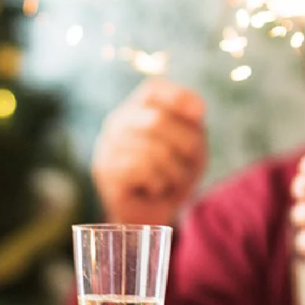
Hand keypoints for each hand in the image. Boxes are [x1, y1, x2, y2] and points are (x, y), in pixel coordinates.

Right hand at [91, 79, 206, 225]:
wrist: (150, 216)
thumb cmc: (172, 178)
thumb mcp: (191, 148)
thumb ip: (193, 124)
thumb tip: (198, 109)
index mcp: (137, 109)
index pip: (154, 88)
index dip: (178, 97)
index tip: (200, 114)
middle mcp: (118, 121)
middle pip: (157, 120)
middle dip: (184, 146)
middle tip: (187, 167)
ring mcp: (107, 144)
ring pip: (153, 149)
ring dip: (173, 172)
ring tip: (168, 182)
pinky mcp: (104, 170)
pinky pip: (141, 169)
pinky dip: (157, 183)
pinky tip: (153, 188)